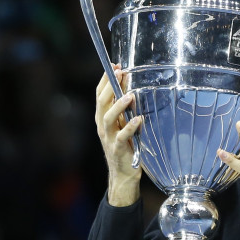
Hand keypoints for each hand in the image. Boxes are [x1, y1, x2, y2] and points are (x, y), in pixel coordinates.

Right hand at [95, 64, 142, 205]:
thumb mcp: (123, 124)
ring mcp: (109, 138)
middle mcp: (103, 126)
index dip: (105, 80)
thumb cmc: (126, 146)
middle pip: (101, 103)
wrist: (123, 174)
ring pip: (108, 118)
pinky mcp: (118, 149)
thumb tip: (131, 86)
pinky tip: (138, 120)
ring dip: (119, 105)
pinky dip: (130, 127)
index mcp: (103, 118)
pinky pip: (122, 137)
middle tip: (120, 73)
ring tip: (130, 95)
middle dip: (109, 86)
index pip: (100, 95)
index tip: (115, 65)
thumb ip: (125, 109)